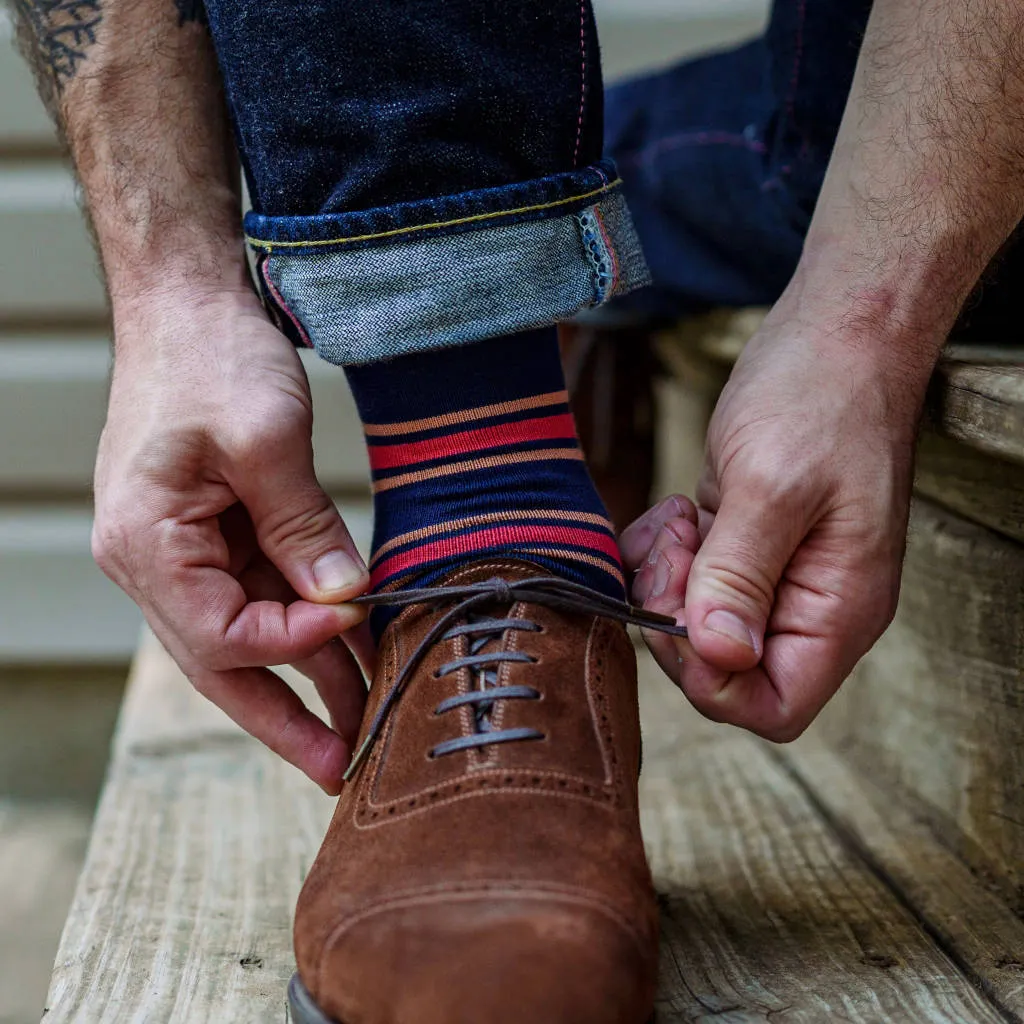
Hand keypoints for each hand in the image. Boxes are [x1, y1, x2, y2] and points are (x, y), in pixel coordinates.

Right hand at [92, 287, 370, 792]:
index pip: (220, 633)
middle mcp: (153, 561)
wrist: (187, 307)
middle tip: (339, 768)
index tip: (356, 619)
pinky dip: (305, 623)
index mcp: (147, 543)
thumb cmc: (211, 356)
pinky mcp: (215, 535)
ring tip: (360, 723)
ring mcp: (183, 552)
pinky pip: (260, 596)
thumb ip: (304, 527)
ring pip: (246, 637)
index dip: (294, 640)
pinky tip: (351, 649)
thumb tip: (346, 599)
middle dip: (284, 717)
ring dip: (305, 675)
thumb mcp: (264, 439)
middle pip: (222, 662)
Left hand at [621, 311, 929, 739]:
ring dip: (665, 581)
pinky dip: (663, 556)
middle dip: (677, 618)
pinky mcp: (743, 545)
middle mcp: (807, 604)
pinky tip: (676, 511)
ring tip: (680, 521)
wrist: (834, 335)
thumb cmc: (821, 396)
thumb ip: (742, 575)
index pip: (771, 706)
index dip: (710, 679)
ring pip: (693, 624)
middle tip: (677, 551)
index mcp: (837, 609)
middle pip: (720, 668)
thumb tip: (718, 655)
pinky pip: (686, 581)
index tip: (681, 610)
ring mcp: (775, 575)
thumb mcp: (774, 485)